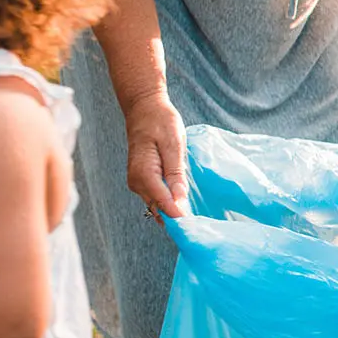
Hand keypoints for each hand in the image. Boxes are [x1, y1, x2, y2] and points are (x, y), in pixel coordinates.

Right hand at [123, 90, 189, 217]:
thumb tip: (179, 200)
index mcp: (144, 174)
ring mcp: (138, 182)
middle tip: (200, 227)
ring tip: (196, 219)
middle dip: (177, 218)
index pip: (163, 203)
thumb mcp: (174, 144)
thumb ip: (176, 173)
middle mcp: (137, 182)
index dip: (179, 216)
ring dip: (173, 211)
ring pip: (157, 205)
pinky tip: (185, 205)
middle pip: (158, 209)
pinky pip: (156, 197)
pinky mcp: (143, 180)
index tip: (195, 228)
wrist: (144, 109)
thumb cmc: (161, 122)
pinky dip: (169, 203)